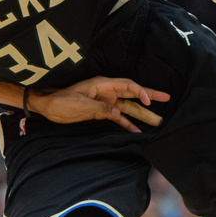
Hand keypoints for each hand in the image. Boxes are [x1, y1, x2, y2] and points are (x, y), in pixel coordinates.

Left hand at [28, 76, 169, 131]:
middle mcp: (107, 91)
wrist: (47, 107)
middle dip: (149, 96)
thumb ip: (101, 109)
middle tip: (167, 97)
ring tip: (157, 118)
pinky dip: (127, 123)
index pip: (127, 85)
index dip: (140, 92)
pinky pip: (118, 117)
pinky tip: (136, 131)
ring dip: (141, 113)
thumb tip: (119, 114)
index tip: (149, 101)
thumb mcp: (81, 105)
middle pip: (132, 93)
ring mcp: (105, 102)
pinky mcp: (101, 112)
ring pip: (128, 106)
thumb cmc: (61, 102)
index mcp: (103, 85)